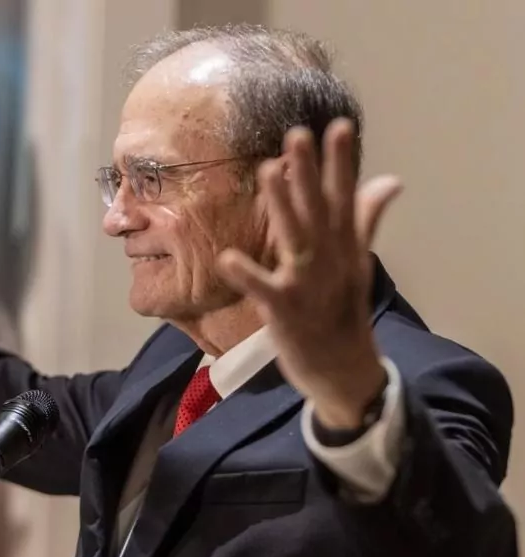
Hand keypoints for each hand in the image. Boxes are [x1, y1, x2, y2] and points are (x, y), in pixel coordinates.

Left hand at [216, 119, 401, 428]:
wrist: (344, 370)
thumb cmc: (344, 311)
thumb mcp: (358, 261)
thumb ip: (367, 218)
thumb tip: (390, 179)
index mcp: (345, 247)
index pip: (345, 197)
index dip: (341, 162)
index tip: (337, 124)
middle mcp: (330, 260)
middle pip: (319, 210)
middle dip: (310, 172)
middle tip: (298, 133)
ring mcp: (308, 285)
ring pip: (296, 238)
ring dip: (283, 205)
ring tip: (269, 170)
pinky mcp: (285, 311)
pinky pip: (264, 289)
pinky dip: (247, 274)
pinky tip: (227, 256)